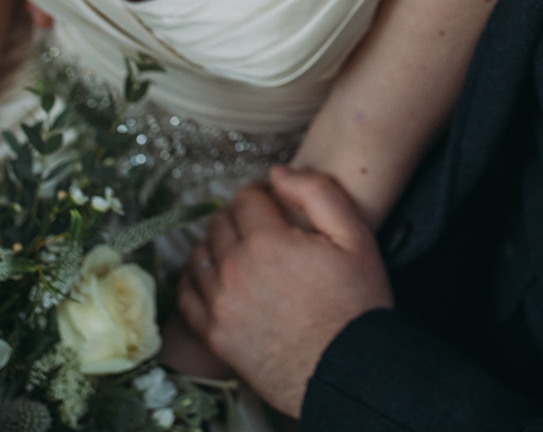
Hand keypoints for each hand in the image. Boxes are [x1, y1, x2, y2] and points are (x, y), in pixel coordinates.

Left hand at [178, 165, 394, 416]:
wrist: (347, 370)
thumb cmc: (356, 304)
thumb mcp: (355, 237)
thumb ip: (318, 192)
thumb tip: (277, 172)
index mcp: (268, 241)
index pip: (245, 196)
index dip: (262, 194)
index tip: (274, 205)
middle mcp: (236, 269)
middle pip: (219, 222)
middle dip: (239, 218)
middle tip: (262, 230)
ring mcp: (220, 304)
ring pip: (200, 255)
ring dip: (218, 247)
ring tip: (242, 255)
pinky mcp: (214, 334)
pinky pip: (186, 295)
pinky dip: (196, 280)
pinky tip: (215, 279)